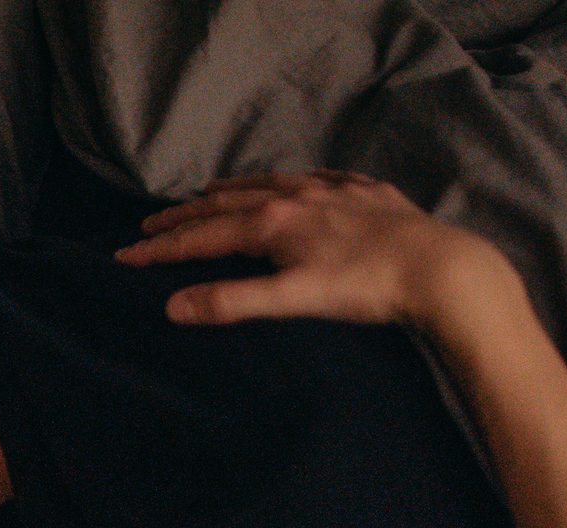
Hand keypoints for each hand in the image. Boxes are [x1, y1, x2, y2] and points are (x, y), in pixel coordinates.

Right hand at [113, 170, 514, 329]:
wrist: (440, 268)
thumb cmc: (365, 287)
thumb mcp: (292, 300)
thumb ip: (231, 302)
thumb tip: (173, 307)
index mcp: (273, 223)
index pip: (203, 236)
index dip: (162, 249)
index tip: (126, 255)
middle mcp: (296, 198)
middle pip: (227, 204)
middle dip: (185, 217)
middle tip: (150, 225)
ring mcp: (333, 192)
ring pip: (271, 184)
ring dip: (234, 190)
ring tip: (209, 192)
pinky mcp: (367, 195)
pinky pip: (321, 180)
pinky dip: (294, 182)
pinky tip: (299, 183)